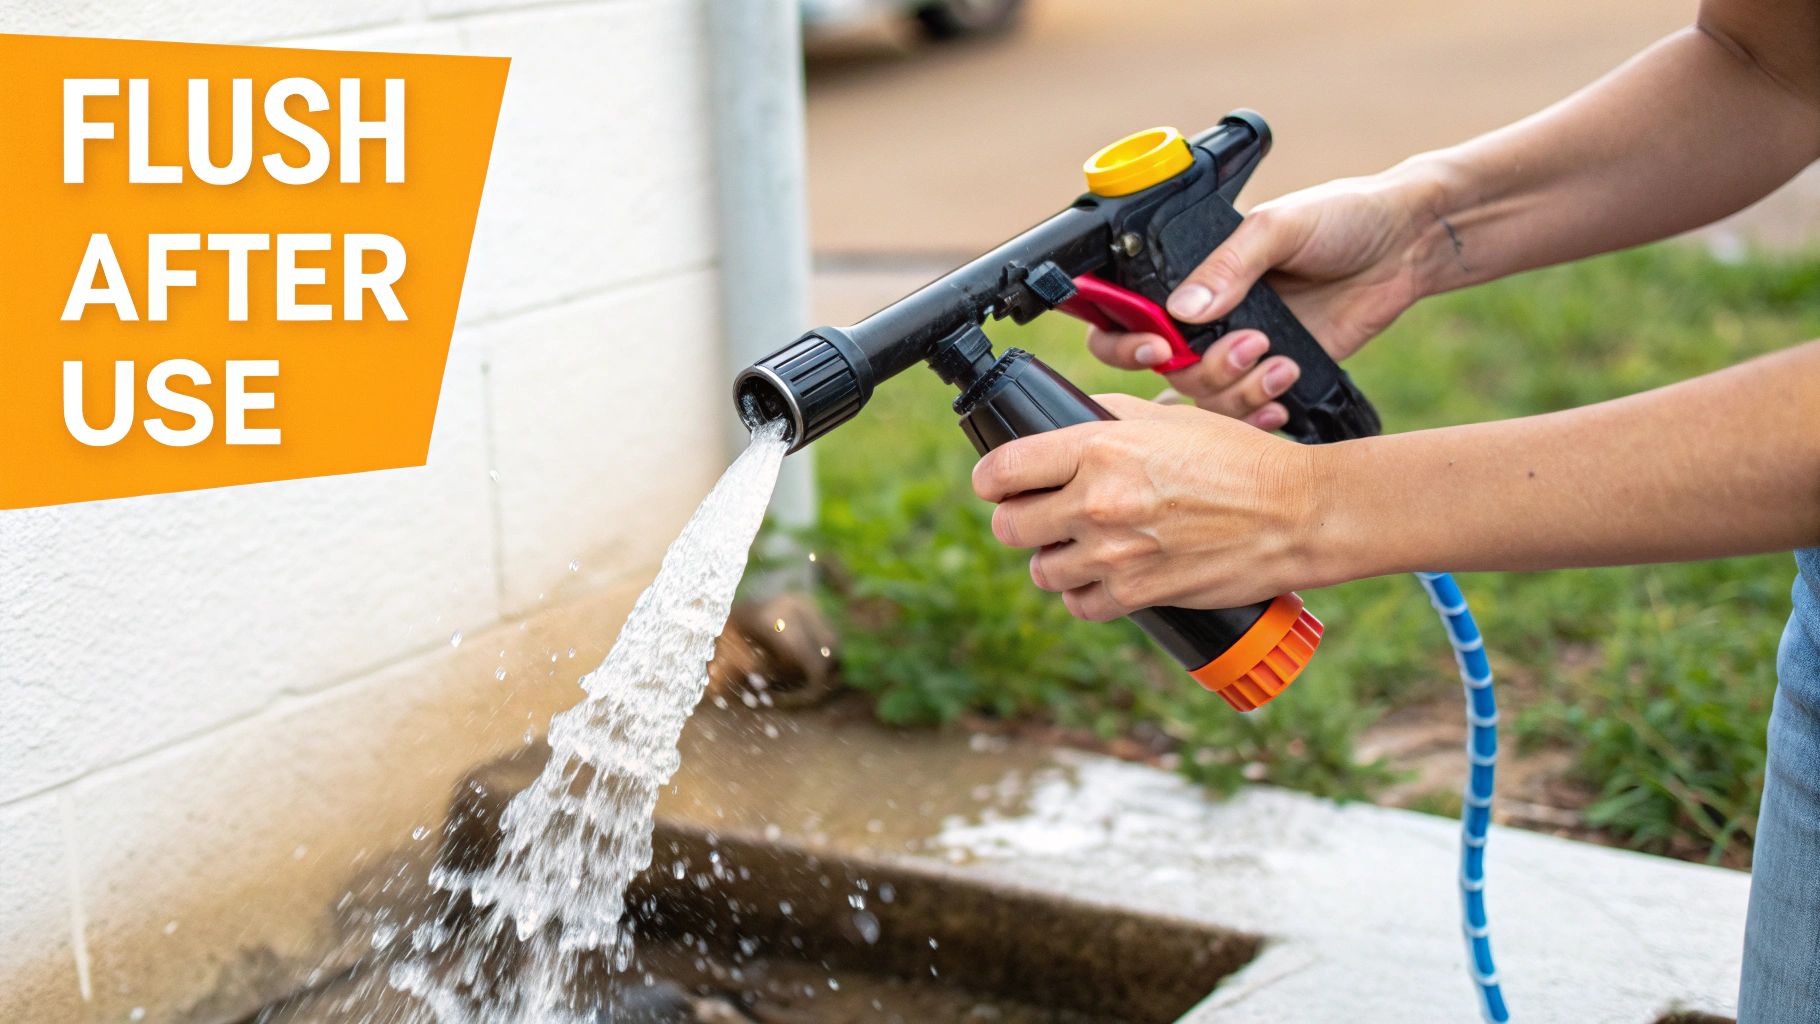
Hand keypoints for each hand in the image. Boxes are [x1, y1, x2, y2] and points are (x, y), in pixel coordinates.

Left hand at [970, 393, 1324, 620]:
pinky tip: (1106, 575)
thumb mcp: (1169, 417)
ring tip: (1083, 546)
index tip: (999, 484)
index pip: (1002, 470)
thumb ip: (1107, 419)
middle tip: (1045, 516)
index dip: (992, 480)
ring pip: (1041, 571)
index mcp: (1099, 447)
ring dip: (1056, 560)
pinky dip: (1087, 594)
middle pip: (1010, 526)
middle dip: (1022, 520)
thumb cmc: (1239, 459)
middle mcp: (1098, 500)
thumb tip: (1062, 427)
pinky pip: (1079, 604)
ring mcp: (1115, 552)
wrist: (1296, 513)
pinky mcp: (1138, 593)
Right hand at [1087, 169, 1439, 428]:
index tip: (1158, 346)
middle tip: (1244, 346)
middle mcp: (1204, 316)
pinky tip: (1281, 397)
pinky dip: (1256, 413)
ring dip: (1237, 388)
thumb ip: (1228, 266)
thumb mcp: (1279, 227)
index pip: (1125, 314)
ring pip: (1203, 398)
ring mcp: (1237, 349)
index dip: (1124, 340)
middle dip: (1197, 370)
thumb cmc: (1341, 217)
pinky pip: (1243, 414)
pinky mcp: (1273, 376)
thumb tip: (1181, 310)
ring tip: (1280, 361)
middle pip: (1163, 369)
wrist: (1406, 245)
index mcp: (1189, 273)